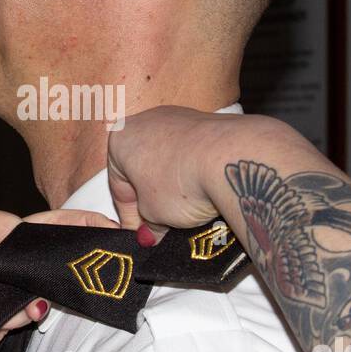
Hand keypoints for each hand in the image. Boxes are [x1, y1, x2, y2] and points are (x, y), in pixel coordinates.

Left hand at [0, 204, 116, 351]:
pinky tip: (3, 323)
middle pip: (38, 256)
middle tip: (85, 270)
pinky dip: (16, 319)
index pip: (33, 226)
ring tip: (14, 308)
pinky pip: (20, 313)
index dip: (65, 232)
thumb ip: (5, 259)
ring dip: (30, 301)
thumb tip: (41, 261)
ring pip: (33, 288)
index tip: (99, 232)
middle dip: (52, 269)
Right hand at [107, 106, 306, 236]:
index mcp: (121, 138)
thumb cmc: (181, 180)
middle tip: (163, 226)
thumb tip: (152, 232)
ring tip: (188, 212)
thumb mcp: (154, 214)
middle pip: (143, 169)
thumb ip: (148, 222)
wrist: (231, 157)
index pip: (118, 187)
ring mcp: (178, 117)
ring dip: (174, 186)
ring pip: (169, 160)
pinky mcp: (208, 121)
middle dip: (152, 199)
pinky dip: (194, 172)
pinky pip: (193, 152)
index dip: (130, 217)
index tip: (143, 234)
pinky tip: (205, 192)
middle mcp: (146, 121)